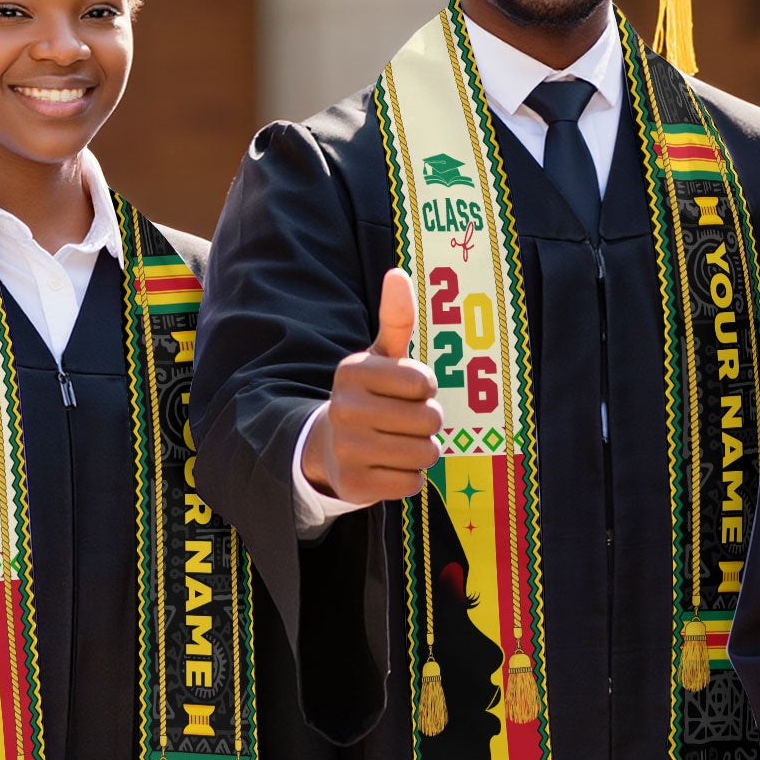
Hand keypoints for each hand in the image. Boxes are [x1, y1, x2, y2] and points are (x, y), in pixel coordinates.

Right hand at [302, 269, 443, 505]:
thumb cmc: (370, 395)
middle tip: (402, 421)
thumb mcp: (381, 356)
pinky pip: (412, 484)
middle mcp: (344, 409)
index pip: (424, 383)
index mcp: (352, 371)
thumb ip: (396, 318)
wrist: (329, 447)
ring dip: (422, 451)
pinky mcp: (354, 486)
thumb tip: (398, 273)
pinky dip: (408, 478)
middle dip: (427, 422)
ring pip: (426, 454)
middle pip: (430, 420)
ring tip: (397, 443)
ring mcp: (346, 450)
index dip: (425, 389)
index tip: (405, 391)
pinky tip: (385, 467)